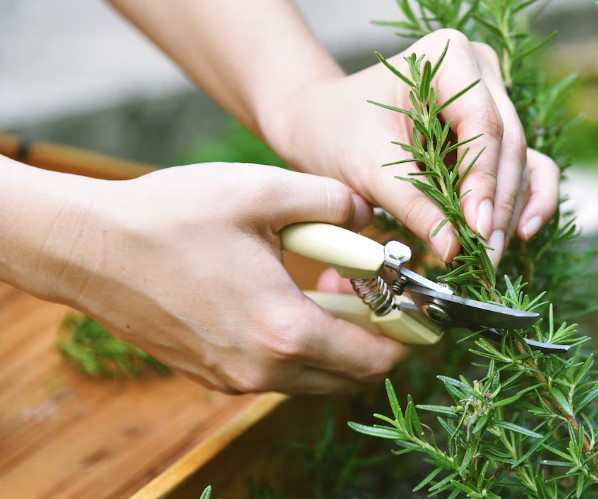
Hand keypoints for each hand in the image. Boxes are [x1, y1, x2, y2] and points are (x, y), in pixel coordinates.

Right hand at [42, 164, 406, 393]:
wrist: (90, 249)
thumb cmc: (172, 216)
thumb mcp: (264, 192)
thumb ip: (333, 202)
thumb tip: (368, 215)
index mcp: (285, 330)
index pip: (375, 358)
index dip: (407, 336)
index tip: (418, 310)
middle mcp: (264, 370)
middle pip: (350, 376)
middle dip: (374, 339)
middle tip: (374, 291)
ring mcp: (235, 379)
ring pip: (315, 376)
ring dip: (336, 341)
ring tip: (330, 286)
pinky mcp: (212, 375)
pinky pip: (278, 372)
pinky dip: (299, 346)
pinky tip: (287, 298)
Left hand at [259, 29, 559, 264]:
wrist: (323, 124)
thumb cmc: (338, 133)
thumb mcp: (370, 170)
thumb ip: (414, 207)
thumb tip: (453, 249)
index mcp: (448, 57)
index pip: (482, 123)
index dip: (484, 180)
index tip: (477, 229)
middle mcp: (481, 72)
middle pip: (508, 144)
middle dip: (498, 205)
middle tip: (486, 256)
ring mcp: (493, 100)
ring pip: (520, 160)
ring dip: (510, 212)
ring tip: (492, 256)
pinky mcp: (495, 133)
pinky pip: (526, 166)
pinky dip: (525, 201)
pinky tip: (520, 234)